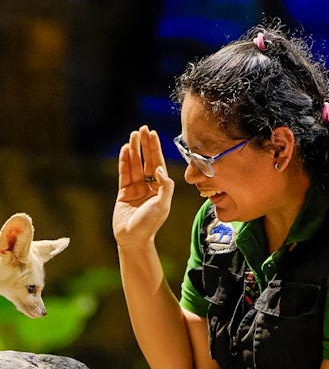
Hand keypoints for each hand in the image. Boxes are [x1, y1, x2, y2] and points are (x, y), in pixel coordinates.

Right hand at [113, 126, 174, 246]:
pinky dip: (124, 162)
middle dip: (145, 145)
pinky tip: (124, 150)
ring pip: (135, 165)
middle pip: (147, 161)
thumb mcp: (162, 204)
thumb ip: (165, 185)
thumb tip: (160, 168)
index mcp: (161, 189)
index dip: (155, 149)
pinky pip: (124, 174)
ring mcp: (136, 189)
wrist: (132, 240)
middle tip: (142, 129)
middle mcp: (149, 187)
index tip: (153, 134)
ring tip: (133, 135)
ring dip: (134, 150)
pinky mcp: (124, 193)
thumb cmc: (150, 224)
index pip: (158, 164)